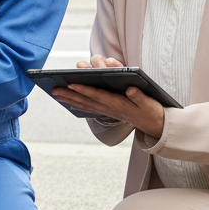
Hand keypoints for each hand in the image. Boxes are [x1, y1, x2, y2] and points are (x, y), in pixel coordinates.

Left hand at [51, 55, 165, 138]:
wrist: (154, 125)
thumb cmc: (151, 110)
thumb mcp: (149, 102)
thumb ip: (139, 96)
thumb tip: (130, 88)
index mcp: (118, 104)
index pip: (98, 95)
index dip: (84, 89)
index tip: (71, 84)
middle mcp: (109, 108)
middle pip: (86, 100)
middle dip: (69, 94)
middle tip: (54, 89)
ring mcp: (107, 110)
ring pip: (84, 104)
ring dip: (69, 99)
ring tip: (56, 93)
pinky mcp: (107, 111)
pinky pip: (88, 107)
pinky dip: (77, 103)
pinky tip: (68, 101)